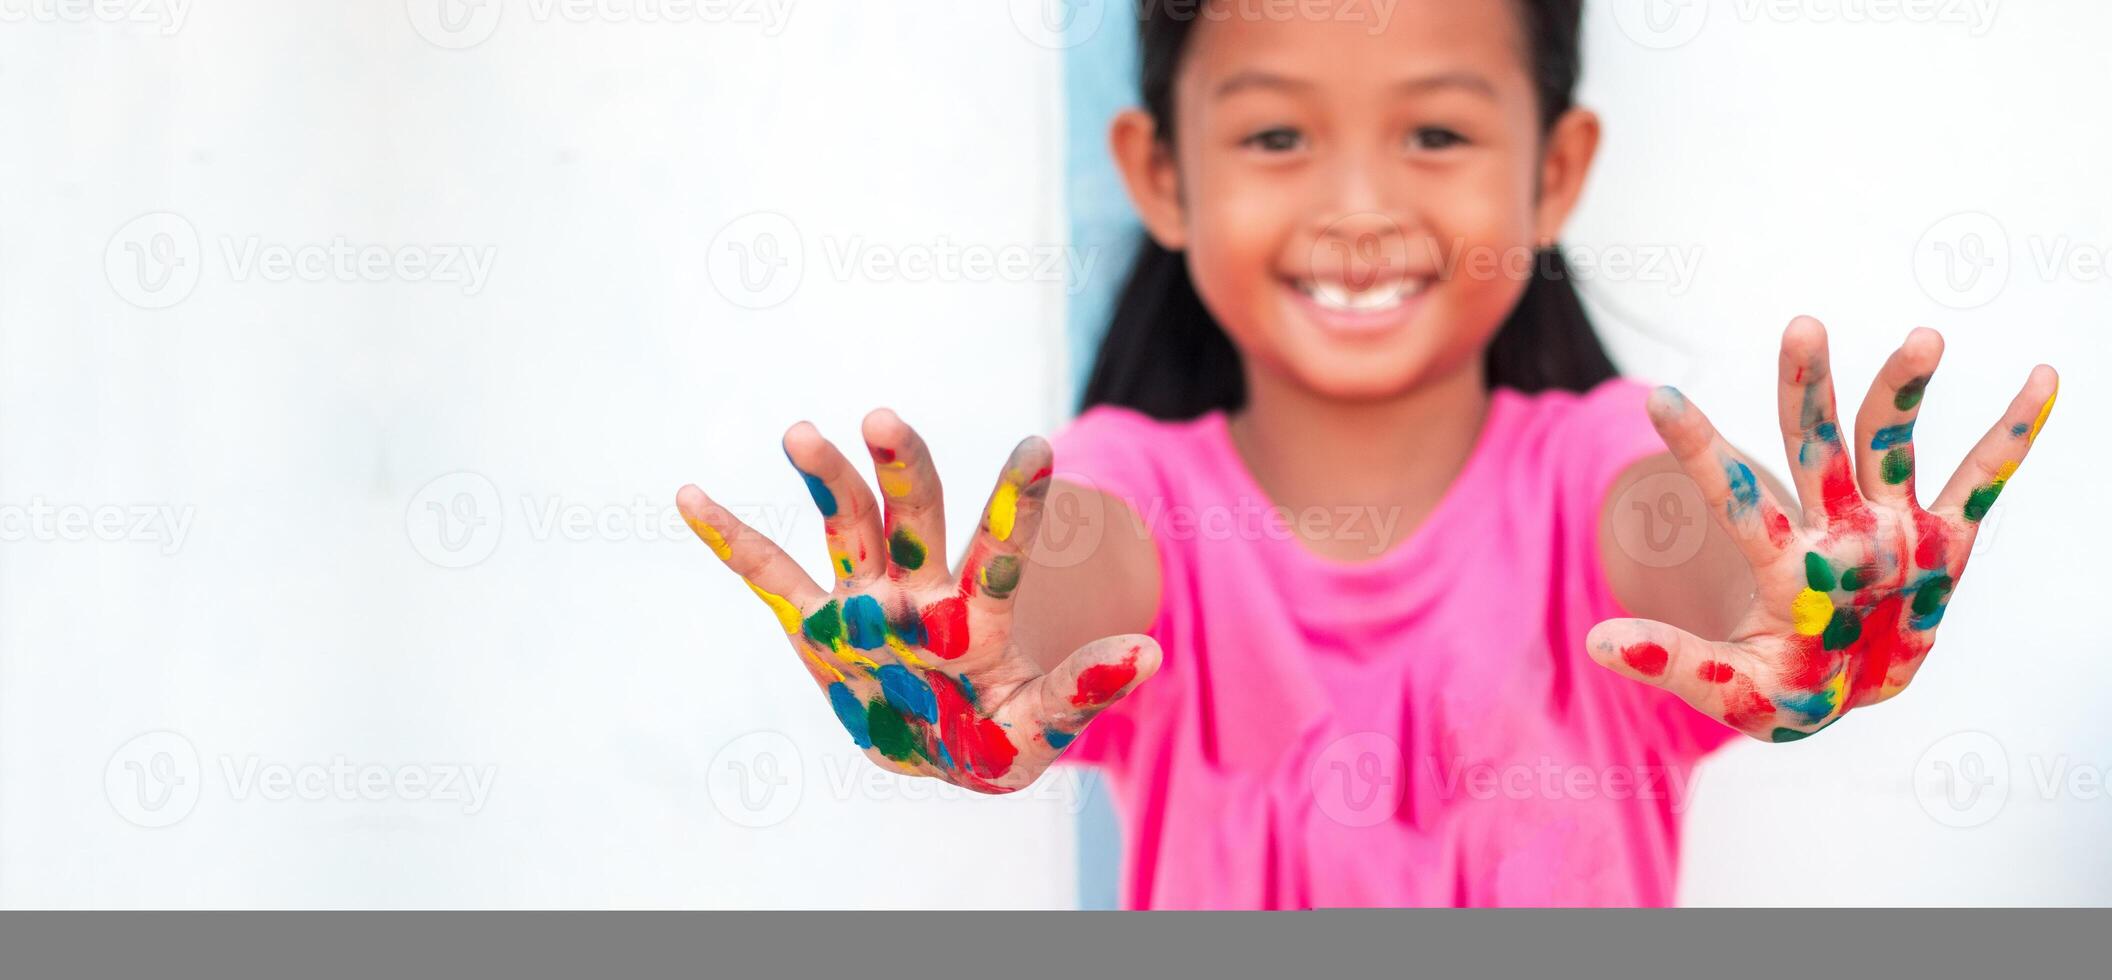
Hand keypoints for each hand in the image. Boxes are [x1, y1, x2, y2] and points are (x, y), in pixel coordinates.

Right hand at [676, 410, 1159, 791]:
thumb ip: (1084, 691)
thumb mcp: (1040, 727)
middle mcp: (919, 591)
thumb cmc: (996, 733)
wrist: (939, 744)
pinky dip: (731, 540)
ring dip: (826, 480)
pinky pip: (769, 577)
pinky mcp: (816, 627)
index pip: (1001, 552)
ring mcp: (865, 602)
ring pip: (848, 526)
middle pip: (917, 515)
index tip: (1034, 446)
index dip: (1017, 505)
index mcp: (976, 617)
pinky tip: (690, 495)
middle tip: (885, 418)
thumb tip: (1152, 653)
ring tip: (803, 433)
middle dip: (904, 468)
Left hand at [1588, 316, 2057, 741]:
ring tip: (1922, 338)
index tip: (1659, 397)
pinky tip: (2040, 378)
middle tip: (1802, 326)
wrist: (1838, 691)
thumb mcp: (1728, 690)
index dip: (1698, 450)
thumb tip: (1593, 643)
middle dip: (1809, 390)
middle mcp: (1834, 531)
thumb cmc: (1780, 687)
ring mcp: (1889, 531)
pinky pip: (1982, 484)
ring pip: (1892, 447)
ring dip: (1904, 394)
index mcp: (1782, 565)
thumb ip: (1673, 664)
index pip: (1734, 498)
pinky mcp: (1942, 546)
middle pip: (1813, 447)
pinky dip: (2012, 436)